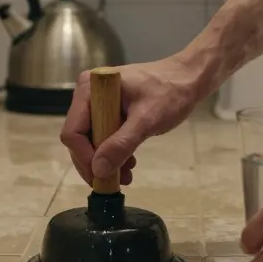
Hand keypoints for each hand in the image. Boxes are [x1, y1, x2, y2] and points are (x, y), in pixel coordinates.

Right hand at [60, 54, 206, 185]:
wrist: (189, 78)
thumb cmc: (170, 93)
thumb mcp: (146, 120)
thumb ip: (121, 144)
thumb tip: (98, 170)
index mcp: (90, 89)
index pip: (73, 131)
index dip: (84, 156)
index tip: (102, 175)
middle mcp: (88, 94)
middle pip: (79, 138)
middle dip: (95, 162)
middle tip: (113, 183)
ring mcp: (98, 103)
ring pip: (92, 141)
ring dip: (106, 161)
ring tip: (126, 177)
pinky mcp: (110, 110)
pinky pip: (104, 136)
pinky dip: (114, 153)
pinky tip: (129, 165)